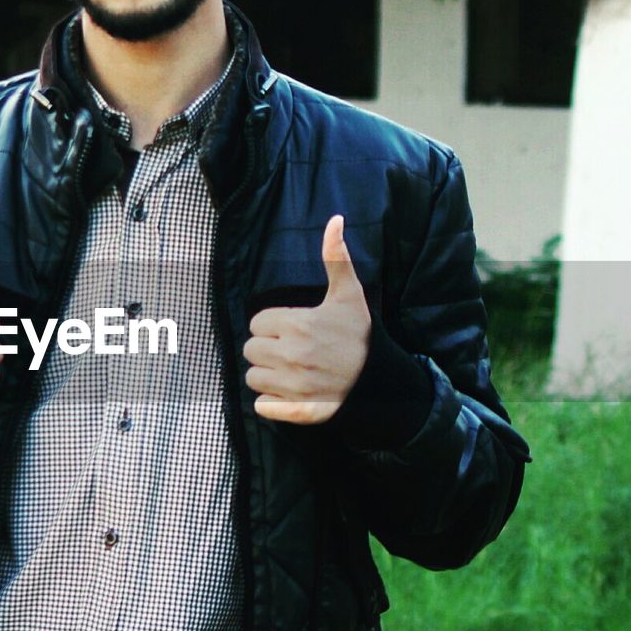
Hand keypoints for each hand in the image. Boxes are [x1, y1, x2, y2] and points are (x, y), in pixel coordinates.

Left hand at [241, 214, 371, 423]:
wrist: (379, 380)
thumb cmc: (359, 334)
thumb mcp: (348, 294)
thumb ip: (336, 258)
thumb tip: (335, 219)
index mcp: (297, 326)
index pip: (256, 323)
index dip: (272, 325)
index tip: (294, 329)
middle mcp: (291, 356)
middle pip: (251, 350)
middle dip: (268, 348)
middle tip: (294, 349)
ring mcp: (292, 386)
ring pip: (253, 377)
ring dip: (267, 374)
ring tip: (292, 370)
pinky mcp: (293, 411)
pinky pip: (261, 404)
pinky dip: (271, 401)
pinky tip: (290, 392)